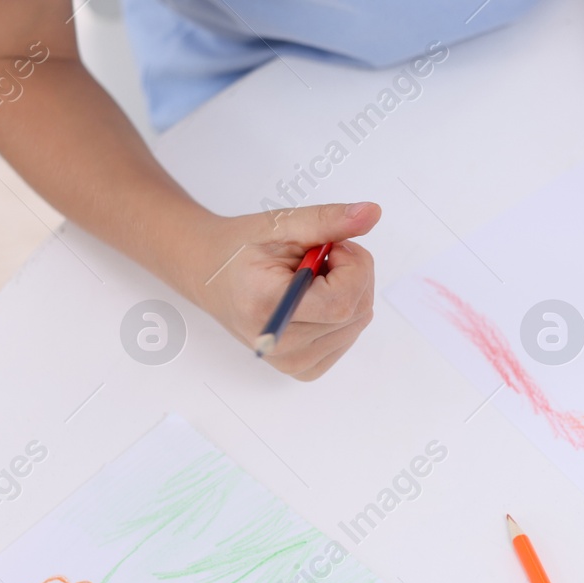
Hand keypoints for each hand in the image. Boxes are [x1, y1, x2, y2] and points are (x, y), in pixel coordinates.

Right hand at [190, 202, 380, 380]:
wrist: (210, 276)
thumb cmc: (241, 250)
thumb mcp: (280, 224)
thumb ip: (328, 220)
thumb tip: (373, 212)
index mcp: (267, 308)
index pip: (342, 301)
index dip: (352, 268)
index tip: (333, 247)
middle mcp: (279, 344)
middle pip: (356, 311)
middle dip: (352, 274)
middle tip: (321, 257)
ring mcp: (293, 362)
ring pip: (358, 322)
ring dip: (348, 291)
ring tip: (312, 278)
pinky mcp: (304, 369)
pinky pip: (349, 336)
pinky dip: (342, 311)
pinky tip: (315, 299)